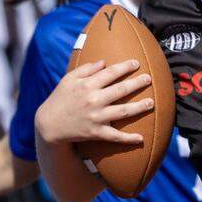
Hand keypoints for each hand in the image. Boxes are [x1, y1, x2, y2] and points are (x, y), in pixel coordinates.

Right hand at [35, 59, 153, 146]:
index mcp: (87, 85)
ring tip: (151, 103)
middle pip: (121, 90)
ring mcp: (96, 117)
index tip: (137, 63)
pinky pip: (115, 136)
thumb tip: (104, 62)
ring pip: (123, 111)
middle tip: (149, 79)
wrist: (49, 125)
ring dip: (139, 107)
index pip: (110, 73)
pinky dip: (129, 139)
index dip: (125, 67)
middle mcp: (94, 100)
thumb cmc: (59, 99)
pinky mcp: (96, 132)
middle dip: (137, 83)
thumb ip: (86, 69)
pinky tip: (141, 138)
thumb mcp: (68, 79)